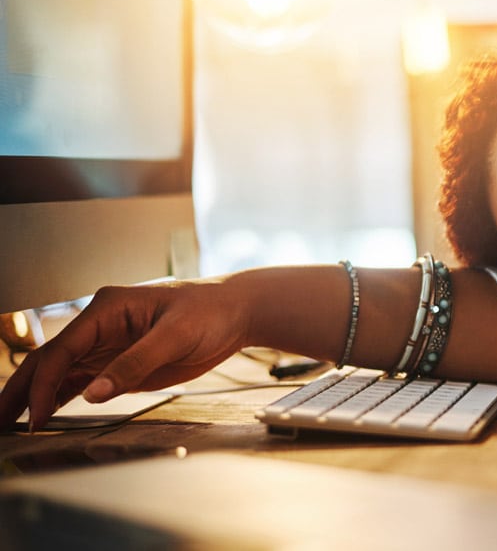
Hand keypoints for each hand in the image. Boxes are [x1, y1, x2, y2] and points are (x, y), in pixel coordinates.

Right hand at [0, 279, 251, 431]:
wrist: (236, 312)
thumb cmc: (210, 311)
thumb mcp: (175, 336)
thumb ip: (134, 363)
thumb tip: (93, 393)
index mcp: (107, 309)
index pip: (62, 350)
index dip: (43, 384)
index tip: (36, 414)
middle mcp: (99, 326)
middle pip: (48, 360)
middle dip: (21, 391)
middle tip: (0, 422)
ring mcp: (107, 345)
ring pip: (59, 374)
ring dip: (34, 397)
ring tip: (11, 424)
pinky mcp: (120, 363)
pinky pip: (81, 381)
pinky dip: (60, 398)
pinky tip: (44, 416)